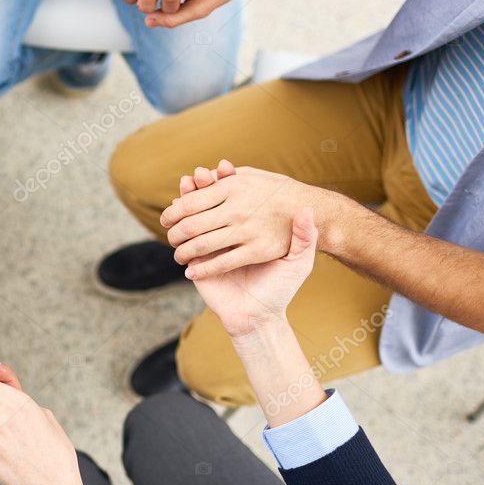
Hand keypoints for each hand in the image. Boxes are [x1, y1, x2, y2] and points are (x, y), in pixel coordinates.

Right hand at [168, 163, 317, 336]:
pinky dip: (180, 222)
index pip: (233, 198)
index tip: (225, 167)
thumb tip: (307, 210)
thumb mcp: (298, 262)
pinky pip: (185, 239)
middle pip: (209, 202)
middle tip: (201, 172)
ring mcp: (208, 248)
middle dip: (202, 185)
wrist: (260, 317)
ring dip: (187, 198)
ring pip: (193, 216)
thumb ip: (304, 237)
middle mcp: (225, 235)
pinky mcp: (196, 264)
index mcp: (247, 231)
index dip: (227, 181)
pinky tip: (176, 208)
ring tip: (187, 182)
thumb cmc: (281, 287)